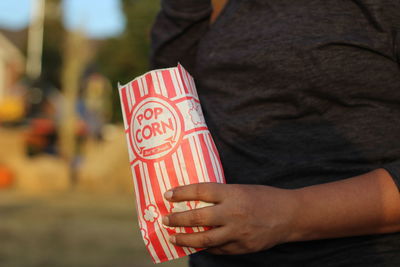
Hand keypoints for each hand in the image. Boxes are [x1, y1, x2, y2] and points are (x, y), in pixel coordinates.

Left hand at [162, 183, 297, 254]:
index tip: (167, 194)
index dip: (182, 193)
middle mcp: (234, 213)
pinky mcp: (243, 247)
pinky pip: (219, 249)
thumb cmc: (263, 198)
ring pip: (205, 239)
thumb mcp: (241, 189)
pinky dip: (206, 247)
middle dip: (177, 219)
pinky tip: (196, 245)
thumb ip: (221, 196)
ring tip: (173, 238)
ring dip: (186, 239)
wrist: (289, 215)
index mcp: (233, 193)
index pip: (201, 190)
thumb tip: (195, 201)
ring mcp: (238, 233)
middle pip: (198, 217)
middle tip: (165, 219)